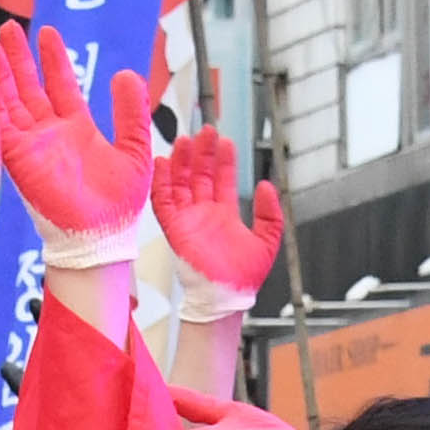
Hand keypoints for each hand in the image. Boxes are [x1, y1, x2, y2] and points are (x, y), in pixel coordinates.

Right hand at [0, 26, 153, 268]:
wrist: (100, 237)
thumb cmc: (119, 204)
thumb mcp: (134, 150)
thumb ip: (131, 112)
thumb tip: (127, 73)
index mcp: (77, 128)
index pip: (61, 84)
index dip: (53, 59)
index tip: (47, 32)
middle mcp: (50, 133)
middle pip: (29, 86)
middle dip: (19, 57)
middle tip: (9, 28)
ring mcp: (31, 144)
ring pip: (11, 99)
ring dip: (0, 71)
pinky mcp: (18, 156)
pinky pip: (0, 123)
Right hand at [157, 128, 285, 319]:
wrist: (227, 298)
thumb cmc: (244, 277)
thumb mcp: (267, 242)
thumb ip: (269, 215)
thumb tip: (266, 186)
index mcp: (223, 214)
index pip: (221, 179)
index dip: (223, 160)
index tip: (225, 141)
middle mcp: (203, 213)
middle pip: (199, 175)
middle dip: (202, 153)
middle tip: (206, 131)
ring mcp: (187, 220)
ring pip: (180, 183)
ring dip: (181, 162)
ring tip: (185, 140)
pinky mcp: (174, 229)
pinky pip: (163, 202)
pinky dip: (160, 183)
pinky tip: (161, 163)